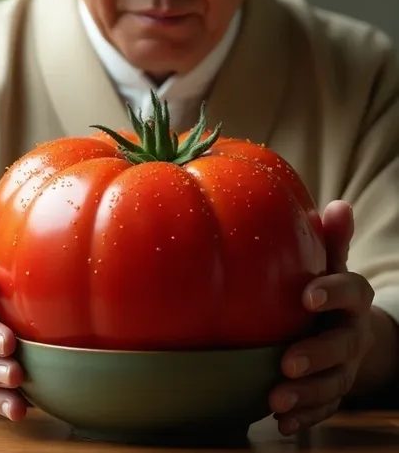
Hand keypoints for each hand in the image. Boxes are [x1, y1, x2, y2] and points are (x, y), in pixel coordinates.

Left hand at [269, 200, 374, 435]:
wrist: (350, 330)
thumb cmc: (328, 289)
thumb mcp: (333, 263)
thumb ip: (332, 240)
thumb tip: (338, 205)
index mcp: (353, 299)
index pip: (352, 292)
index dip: (333, 293)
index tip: (307, 295)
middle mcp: (353, 334)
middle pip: (342, 347)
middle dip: (317, 356)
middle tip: (287, 361)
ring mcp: (345, 367)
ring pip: (333, 384)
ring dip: (305, 393)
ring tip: (274, 399)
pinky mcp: (334, 391)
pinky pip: (324, 409)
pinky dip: (304, 417)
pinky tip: (281, 423)